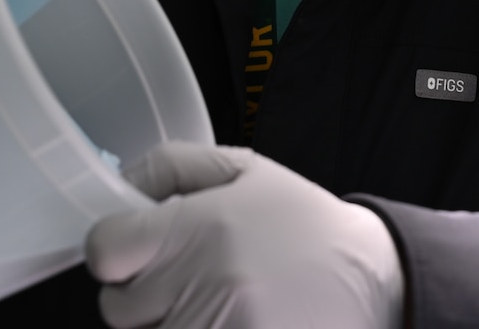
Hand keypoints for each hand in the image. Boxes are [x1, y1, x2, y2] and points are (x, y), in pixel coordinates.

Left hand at [86, 142, 404, 328]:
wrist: (373, 280)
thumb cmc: (304, 225)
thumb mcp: (245, 171)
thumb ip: (172, 166)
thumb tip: (119, 184)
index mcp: (196, 229)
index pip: (104, 251)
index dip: (115, 249)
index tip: (134, 249)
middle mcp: (201, 285)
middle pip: (118, 306)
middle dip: (142, 294)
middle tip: (186, 279)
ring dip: (169, 322)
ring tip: (215, 304)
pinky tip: (228, 320)